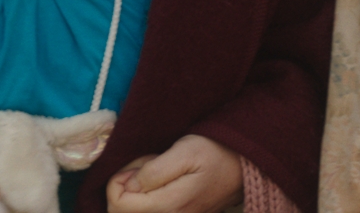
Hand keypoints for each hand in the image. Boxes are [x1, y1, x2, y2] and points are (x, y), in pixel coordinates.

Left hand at [105, 135, 242, 212]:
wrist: (242, 164)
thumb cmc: (214, 153)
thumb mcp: (184, 152)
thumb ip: (154, 171)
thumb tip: (130, 186)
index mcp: (168, 206)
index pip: (118, 205)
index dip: (117, 181)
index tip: (136, 164)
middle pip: (123, 211)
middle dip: (126, 185)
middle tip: (146, 164)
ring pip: (135, 211)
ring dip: (137, 189)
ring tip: (155, 168)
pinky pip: (149, 211)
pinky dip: (147, 194)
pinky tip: (161, 179)